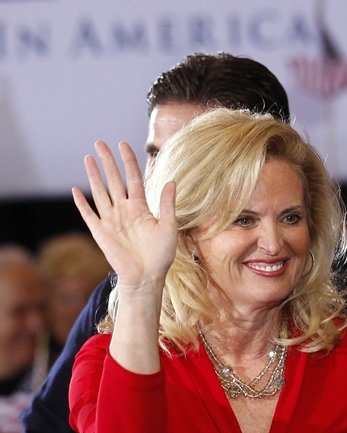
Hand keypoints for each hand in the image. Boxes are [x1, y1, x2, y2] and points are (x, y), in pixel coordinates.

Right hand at [72, 141, 176, 290]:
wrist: (147, 277)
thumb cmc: (162, 254)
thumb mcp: (169, 226)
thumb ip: (168, 204)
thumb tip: (172, 181)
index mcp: (141, 208)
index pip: (133, 178)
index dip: (128, 161)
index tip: (123, 144)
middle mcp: (124, 210)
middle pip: (114, 180)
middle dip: (108, 162)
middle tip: (100, 142)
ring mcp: (111, 220)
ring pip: (100, 192)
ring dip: (94, 175)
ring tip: (88, 157)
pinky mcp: (101, 232)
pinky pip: (89, 214)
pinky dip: (82, 203)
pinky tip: (75, 189)